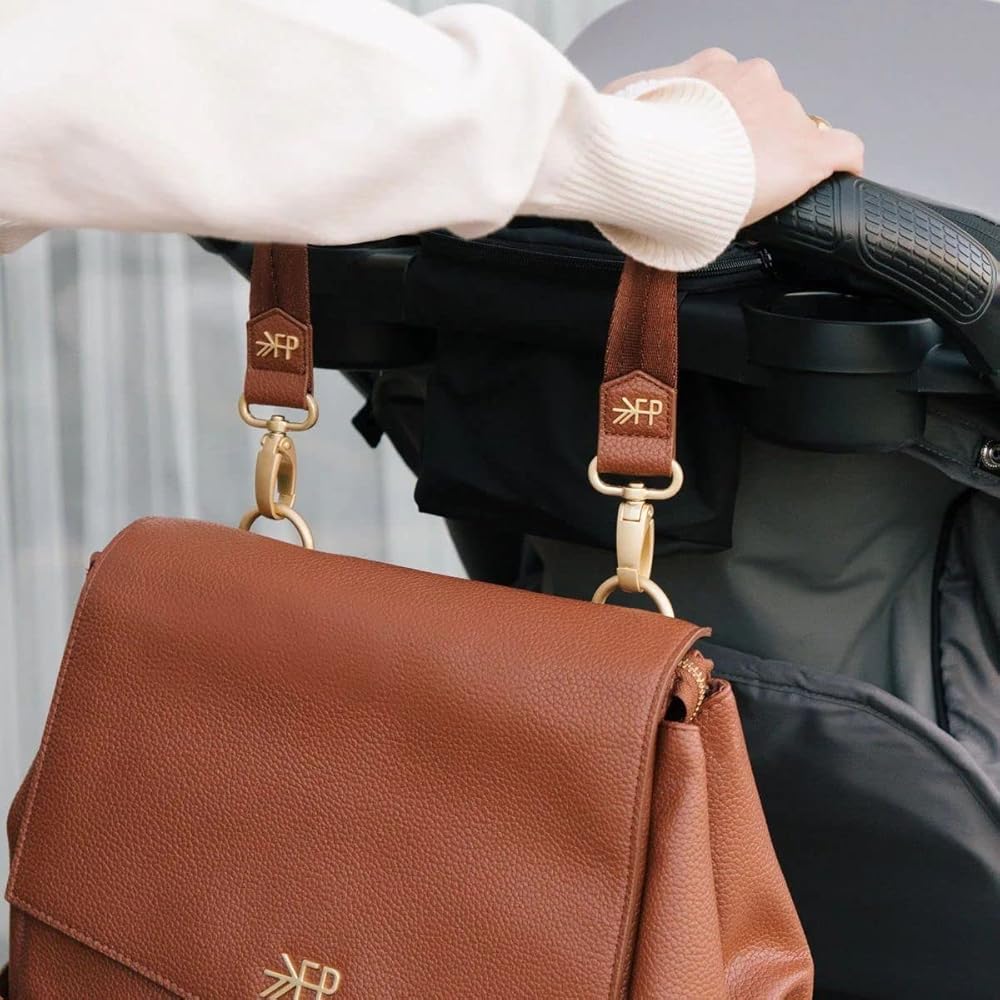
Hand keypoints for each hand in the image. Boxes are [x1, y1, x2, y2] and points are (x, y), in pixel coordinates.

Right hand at [606, 49, 864, 226]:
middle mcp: (754, 82)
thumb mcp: (623, 110)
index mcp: (712, 73)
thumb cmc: (636, 142)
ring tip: (754, 192)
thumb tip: (618, 117)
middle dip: (749, 142)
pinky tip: (834, 182)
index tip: (711, 150)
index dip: (724, 125)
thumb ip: (634, 111)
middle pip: (764, 111)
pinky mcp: (809, 151)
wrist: (660, 165)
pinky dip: (841, 165)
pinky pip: (842, 150)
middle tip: (725, 180)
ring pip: (793, 131)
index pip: (731, 93)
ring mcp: (784, 114)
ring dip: (777, 157)